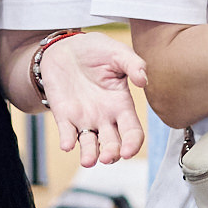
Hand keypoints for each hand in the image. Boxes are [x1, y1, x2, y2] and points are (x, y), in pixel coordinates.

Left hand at [38, 33, 148, 167]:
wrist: (65, 47)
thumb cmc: (95, 50)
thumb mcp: (117, 52)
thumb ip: (133, 64)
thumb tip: (143, 79)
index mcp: (121, 105)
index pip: (132, 131)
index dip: (132, 144)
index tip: (129, 151)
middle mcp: (105, 117)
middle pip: (112, 144)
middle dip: (111, 154)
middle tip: (108, 157)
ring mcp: (84, 119)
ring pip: (90, 145)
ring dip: (90, 155)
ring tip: (88, 161)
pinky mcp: (64, 116)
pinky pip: (67, 133)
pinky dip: (67, 141)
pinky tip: (67, 144)